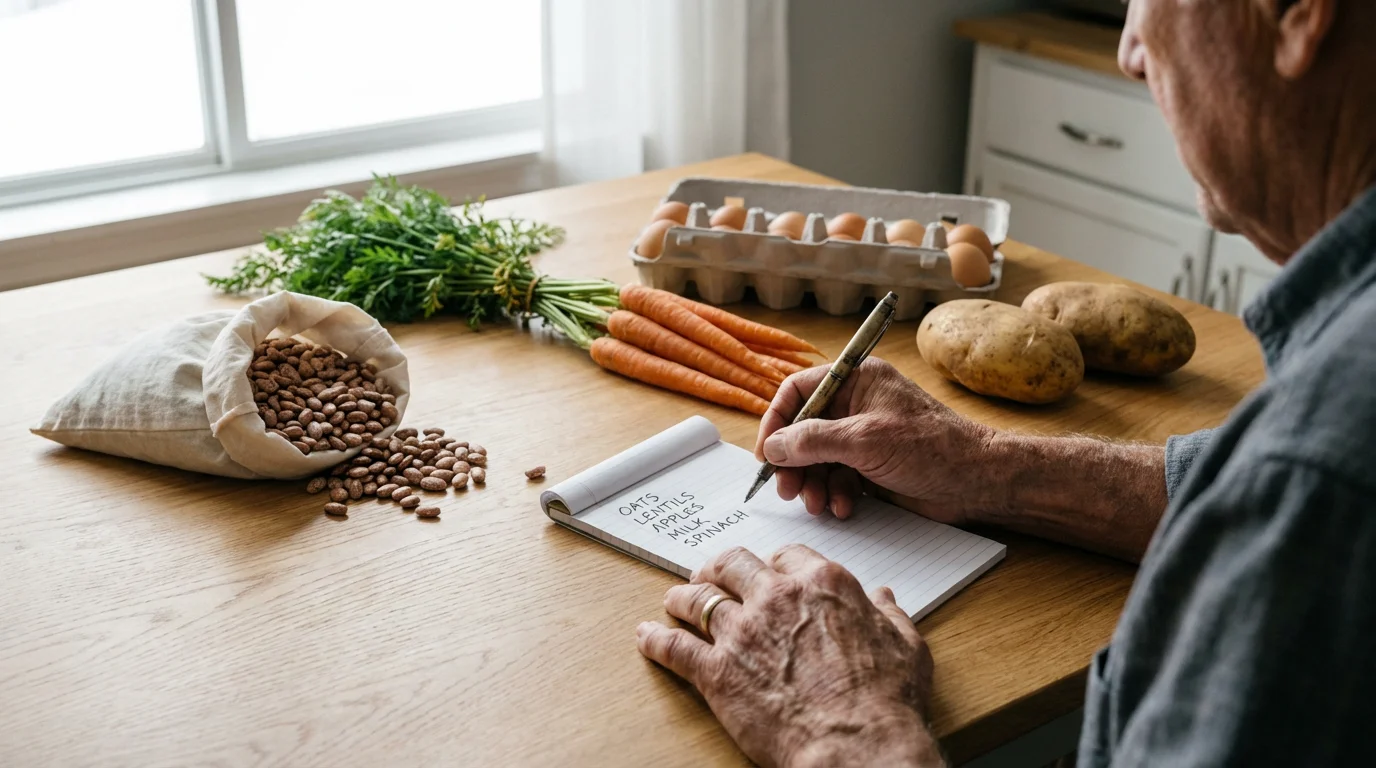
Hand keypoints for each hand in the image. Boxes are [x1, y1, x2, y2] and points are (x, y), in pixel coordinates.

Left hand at [636, 545, 943, 767]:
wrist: (857, 746)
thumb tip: (884, 600)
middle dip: (719, 567)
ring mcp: (742, 632)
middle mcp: (777, 598)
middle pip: (734, 564)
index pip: (787, 556)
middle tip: (710, 575)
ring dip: (683, 597)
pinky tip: (646, 636)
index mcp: (823, 584)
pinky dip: (656, 639)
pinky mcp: (716, 671)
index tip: (768, 573)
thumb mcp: (906, 647)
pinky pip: (674, 647)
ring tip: (675, 600)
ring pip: (698, 599)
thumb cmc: (885, 702)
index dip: (774, 564)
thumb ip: (890, 617)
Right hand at [754, 358, 993, 522]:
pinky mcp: (872, 465)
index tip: (766, 453)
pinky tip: (844, 507)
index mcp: (857, 380)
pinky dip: (835, 494)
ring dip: (813, 483)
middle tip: (787, 489)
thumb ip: (813, 441)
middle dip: (794, 462)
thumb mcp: (865, 440)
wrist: (978, 481)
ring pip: (818, 459)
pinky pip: (838, 477)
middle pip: (804, 430)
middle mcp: (857, 405)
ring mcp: (864, 436)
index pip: (799, 391)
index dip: (777, 421)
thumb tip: (774, 446)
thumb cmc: (932, 447)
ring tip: (817, 504)